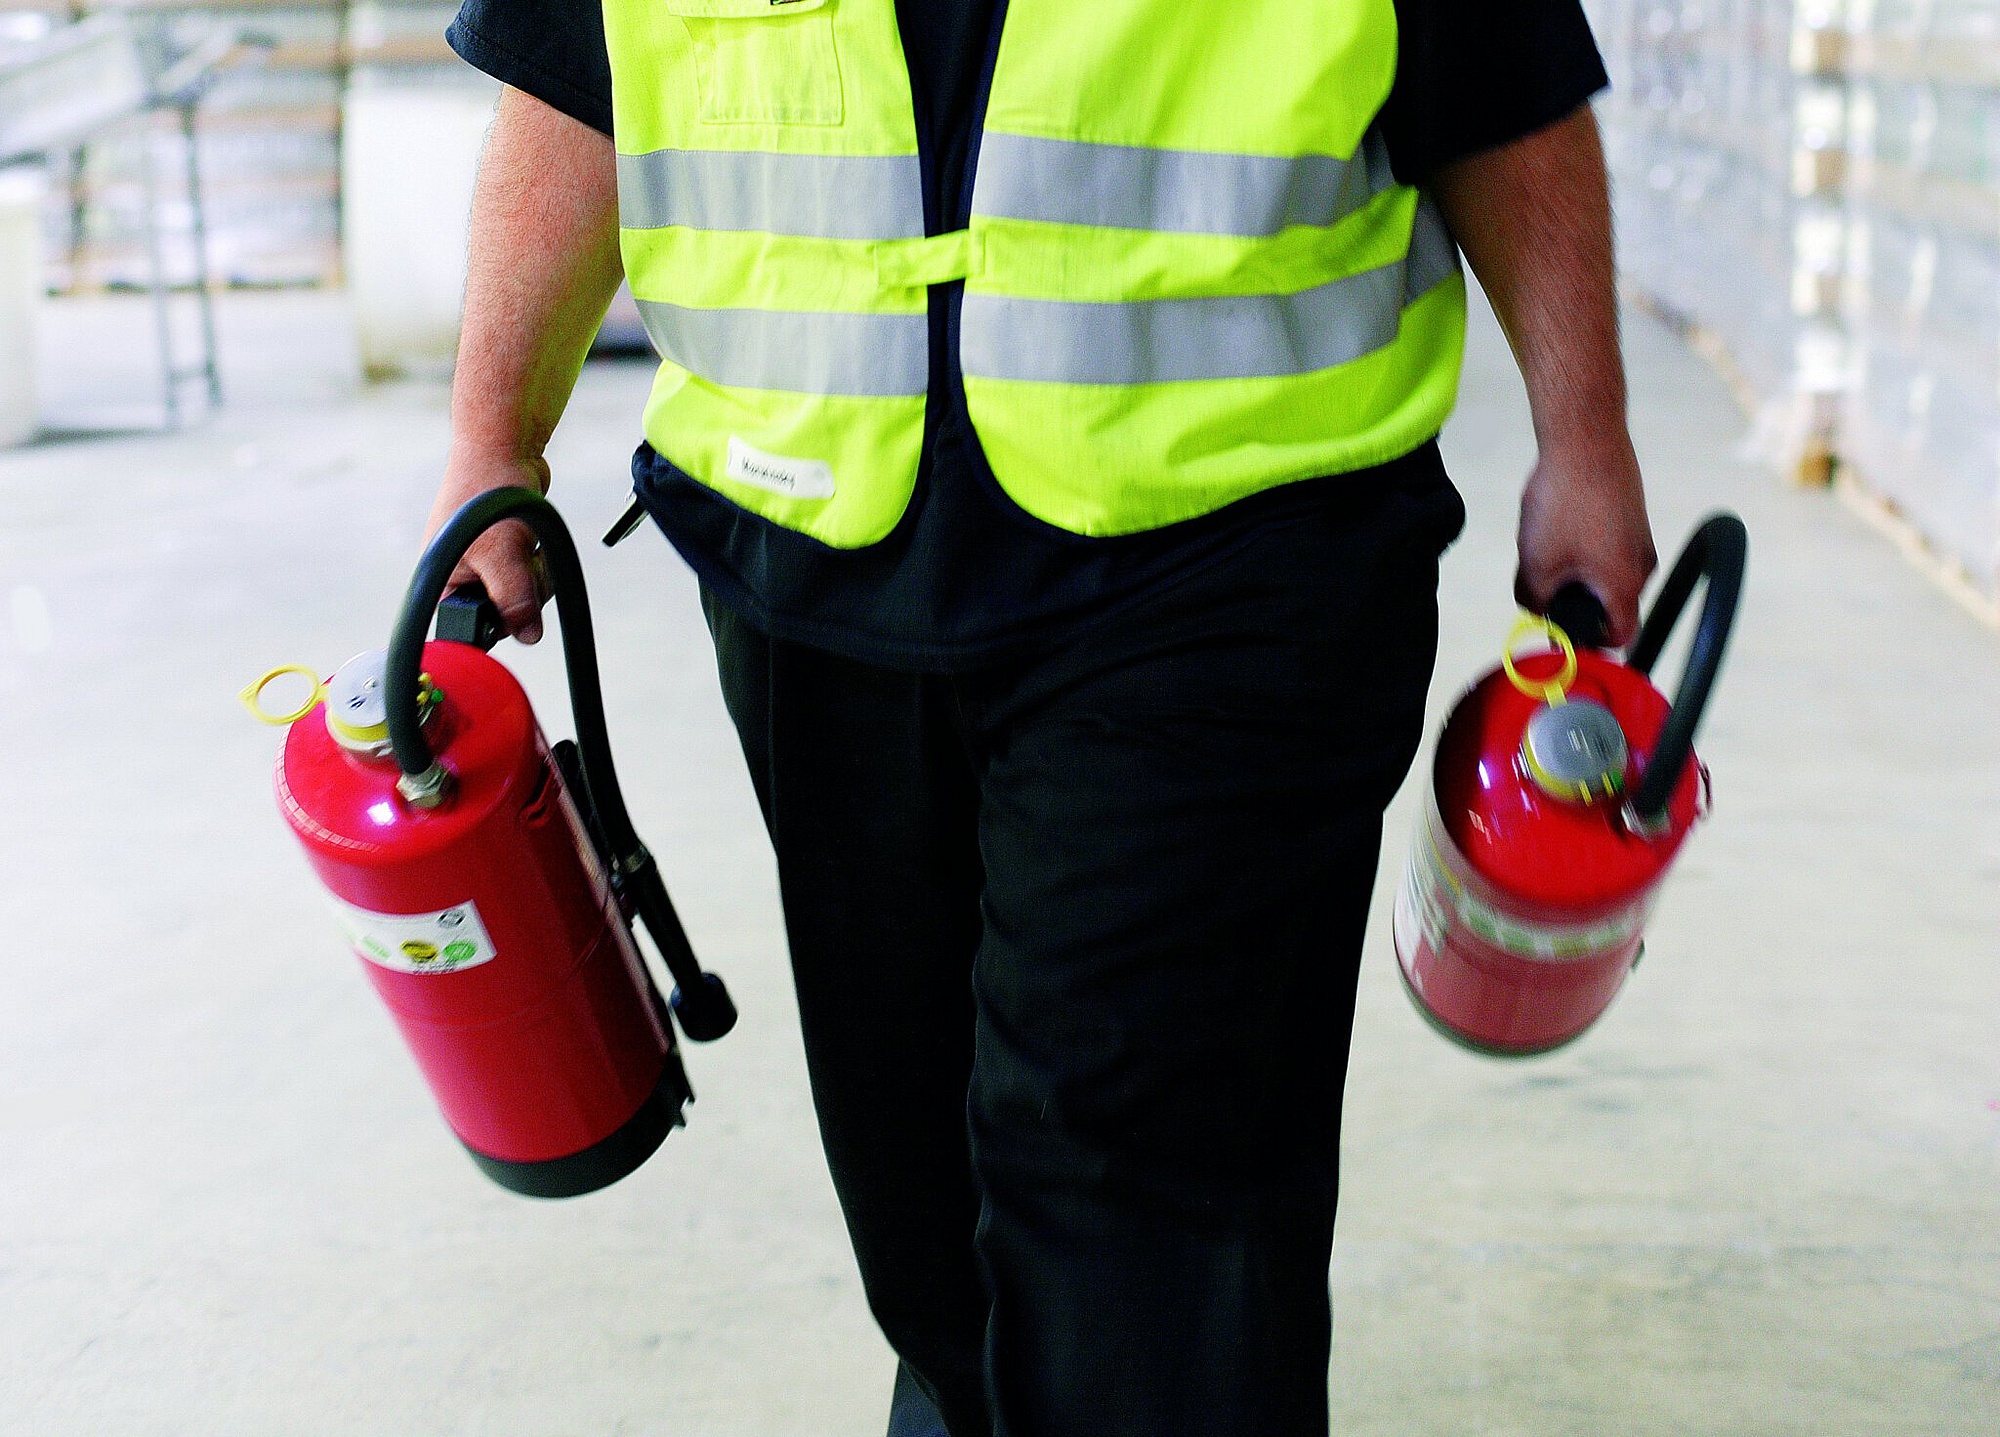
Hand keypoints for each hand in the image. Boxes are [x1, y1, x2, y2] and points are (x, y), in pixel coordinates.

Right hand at [422, 451, 552, 643]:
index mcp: (443, 582)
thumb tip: (529, 637)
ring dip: (537, 574)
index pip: (466, 629)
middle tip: (520, 560)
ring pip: (525, 599)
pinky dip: (541, 562)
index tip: (509, 606)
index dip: (492, 624)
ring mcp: (489, 568)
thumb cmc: (486, 493)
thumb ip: (513, 598)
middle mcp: (462, 579)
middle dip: (523, 592)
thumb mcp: (501, 553)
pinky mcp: (511, 557)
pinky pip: (535, 578)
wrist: (505, 451)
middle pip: (504, 617)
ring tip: (526, 542)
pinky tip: (533, 539)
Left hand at [1514, 433, 1656, 647]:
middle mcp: (1642, 564)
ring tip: (1547, 547)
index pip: (1619, 636)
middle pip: (1610, 604)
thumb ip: (1535, 601)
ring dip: (1576, 572)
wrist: (1586, 439)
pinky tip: (1559, 525)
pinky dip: (1583, 547)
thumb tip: (1536, 612)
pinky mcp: (1632, 515)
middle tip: (1541, 586)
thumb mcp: (1536, 563)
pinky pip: (1607, 547)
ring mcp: (1640, 537)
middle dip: (1574, 602)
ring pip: (1605, 573)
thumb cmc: (1565, 502)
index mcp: (1625, 584)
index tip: (1563, 636)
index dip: (1590, 644)